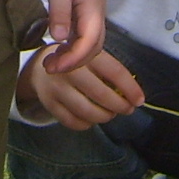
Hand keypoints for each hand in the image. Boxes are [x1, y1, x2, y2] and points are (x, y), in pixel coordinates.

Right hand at [20, 45, 143, 130]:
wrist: (39, 68)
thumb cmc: (74, 64)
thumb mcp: (90, 57)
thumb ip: (109, 72)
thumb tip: (133, 95)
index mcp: (84, 55)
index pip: (114, 72)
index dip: (130, 88)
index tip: (139, 100)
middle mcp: (69, 70)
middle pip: (102, 95)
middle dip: (120, 106)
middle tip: (127, 109)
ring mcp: (57, 88)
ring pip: (88, 112)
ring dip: (105, 116)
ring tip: (110, 113)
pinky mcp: (50, 104)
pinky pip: (74, 122)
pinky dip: (87, 124)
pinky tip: (92, 118)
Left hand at [41, 0, 107, 73]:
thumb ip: (59, 11)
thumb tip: (58, 37)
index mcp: (93, 9)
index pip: (89, 42)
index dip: (73, 58)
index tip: (54, 66)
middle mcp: (96, 15)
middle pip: (92, 48)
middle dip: (73, 62)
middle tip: (49, 68)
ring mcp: (91, 16)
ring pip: (88, 45)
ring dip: (72, 57)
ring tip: (50, 62)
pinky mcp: (84, 15)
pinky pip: (82, 38)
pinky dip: (71, 48)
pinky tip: (57, 50)